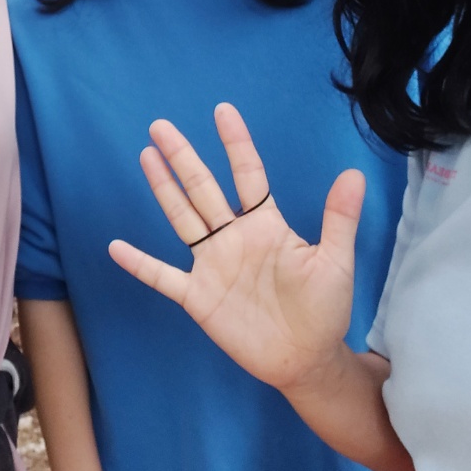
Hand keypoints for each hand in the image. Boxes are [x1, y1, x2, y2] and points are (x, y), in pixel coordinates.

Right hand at [108, 102, 363, 392]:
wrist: (306, 360)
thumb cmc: (324, 309)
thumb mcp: (335, 261)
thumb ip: (339, 218)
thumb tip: (354, 173)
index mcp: (265, 225)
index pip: (248, 174)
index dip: (235, 143)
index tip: (222, 110)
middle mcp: (233, 237)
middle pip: (202, 188)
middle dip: (182, 156)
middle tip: (160, 126)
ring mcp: (212, 265)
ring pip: (181, 218)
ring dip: (163, 189)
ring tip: (146, 156)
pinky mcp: (197, 296)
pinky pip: (162, 277)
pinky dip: (139, 264)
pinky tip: (116, 247)